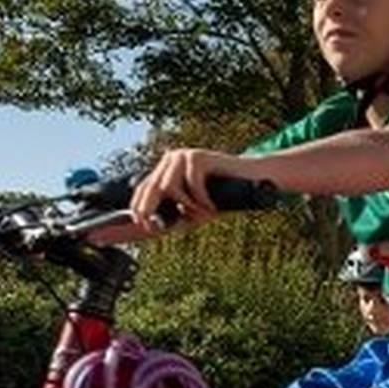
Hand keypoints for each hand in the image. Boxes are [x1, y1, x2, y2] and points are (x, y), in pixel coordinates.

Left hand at [130, 149, 247, 233]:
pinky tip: (213, 206)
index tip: (135, 226)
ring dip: (187, 205)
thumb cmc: (224, 199)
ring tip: (205, 213)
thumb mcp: (194, 212)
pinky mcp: (198, 156)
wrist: (253, 182)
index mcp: (166, 170)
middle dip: (149, 209)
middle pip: (150, 187)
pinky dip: (202, 199)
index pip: (142, 188)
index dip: (136, 207)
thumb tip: (153, 229)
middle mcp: (171, 160)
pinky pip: (191, 183)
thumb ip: (175, 219)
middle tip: (155, 227)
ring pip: (168, 187)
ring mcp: (184, 156)